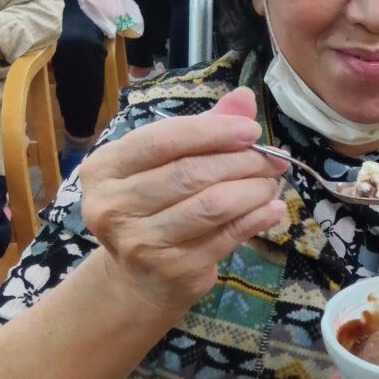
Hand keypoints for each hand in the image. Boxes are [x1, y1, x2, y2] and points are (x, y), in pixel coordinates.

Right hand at [80, 88, 288, 314]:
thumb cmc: (153, 209)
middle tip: (272, 158)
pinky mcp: (173, 270)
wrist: (139, 280)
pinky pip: (226, 236)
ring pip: (211, 205)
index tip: (251, 129)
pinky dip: (255, 219)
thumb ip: (202, 130)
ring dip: (252, 190)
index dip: (212, 131)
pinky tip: (272, 208)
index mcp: (105, 168)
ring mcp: (141, 243)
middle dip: (241, 161)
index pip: (163, 140)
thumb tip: (244, 99)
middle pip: (190, 173)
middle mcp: (113, 206)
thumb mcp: (165, 165)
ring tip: (272, 182)